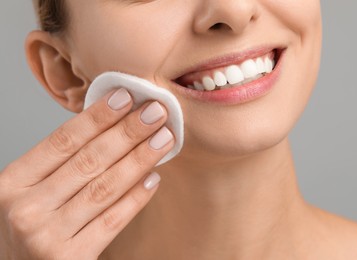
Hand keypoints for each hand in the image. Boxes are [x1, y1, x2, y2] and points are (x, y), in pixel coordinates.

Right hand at [0, 88, 173, 258]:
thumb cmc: (32, 223)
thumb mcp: (32, 190)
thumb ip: (62, 164)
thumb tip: (112, 125)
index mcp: (13, 182)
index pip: (63, 140)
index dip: (97, 117)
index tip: (126, 97)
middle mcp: (25, 208)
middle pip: (88, 160)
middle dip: (128, 132)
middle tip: (156, 112)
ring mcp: (47, 236)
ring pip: (104, 188)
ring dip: (140, 159)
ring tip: (164, 139)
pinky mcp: (71, 259)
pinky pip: (112, 221)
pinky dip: (136, 197)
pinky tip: (154, 178)